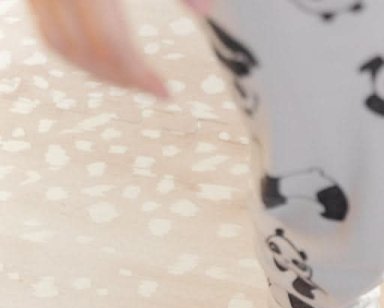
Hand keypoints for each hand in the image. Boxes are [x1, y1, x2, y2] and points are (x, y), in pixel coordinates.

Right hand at [26, 0, 213, 98]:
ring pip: (58, 43)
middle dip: (120, 77)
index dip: (138, 75)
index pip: (110, 43)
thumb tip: (207, 11)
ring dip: (95, 69)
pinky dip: (73, 48)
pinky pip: (47, 26)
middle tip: (151, 88)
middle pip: (82, 51)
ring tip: (132, 78)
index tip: (166, 92)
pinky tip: (104, 55)